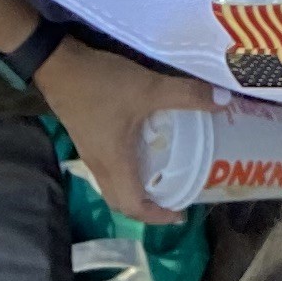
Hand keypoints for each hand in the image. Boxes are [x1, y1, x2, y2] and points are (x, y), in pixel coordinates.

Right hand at [37, 39, 227, 223]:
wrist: (57, 64)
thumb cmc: (101, 83)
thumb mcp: (148, 87)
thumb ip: (186, 94)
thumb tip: (224, 101)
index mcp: (115, 163)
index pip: (134, 206)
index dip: (157, 216)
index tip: (180, 214)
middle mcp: (100, 165)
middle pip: (121, 202)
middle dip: (146, 208)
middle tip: (171, 199)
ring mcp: (90, 153)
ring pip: (113, 187)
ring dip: (135, 191)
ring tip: (160, 180)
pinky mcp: (86, 139)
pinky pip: (107, 170)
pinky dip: (126, 173)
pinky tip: (140, 153)